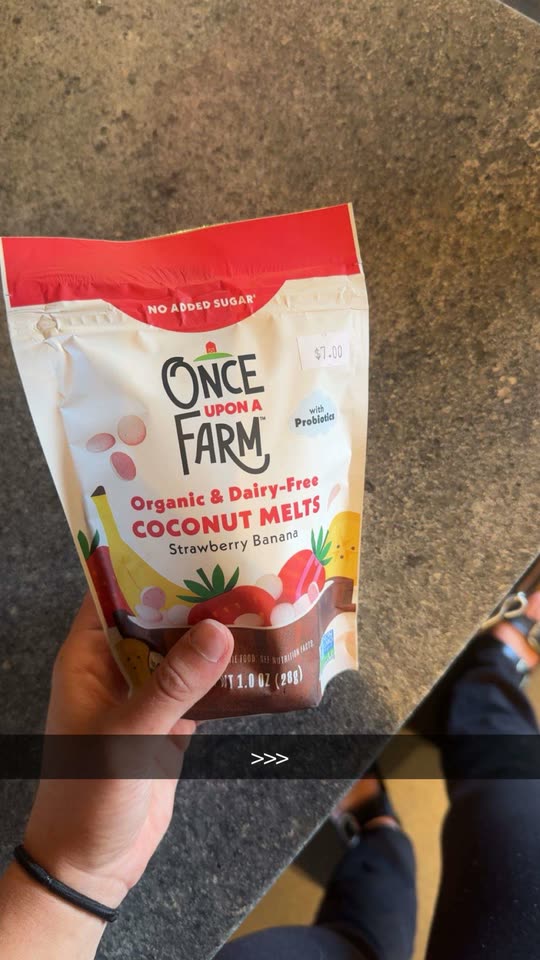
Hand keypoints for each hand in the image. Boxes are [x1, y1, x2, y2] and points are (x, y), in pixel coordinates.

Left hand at [22, 595, 233, 907]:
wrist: (91, 865)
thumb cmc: (89, 794)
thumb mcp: (129, 733)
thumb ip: (175, 683)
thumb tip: (220, 630)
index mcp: (88, 658)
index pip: (114, 595)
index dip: (146, 565)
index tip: (191, 539)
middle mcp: (116, 669)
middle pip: (156, 619)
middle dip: (194, 598)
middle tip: (241, 566)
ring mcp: (145, 696)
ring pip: (182, 651)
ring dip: (213, 636)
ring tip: (258, 603)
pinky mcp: (169, 723)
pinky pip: (200, 687)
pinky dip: (225, 675)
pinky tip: (257, 658)